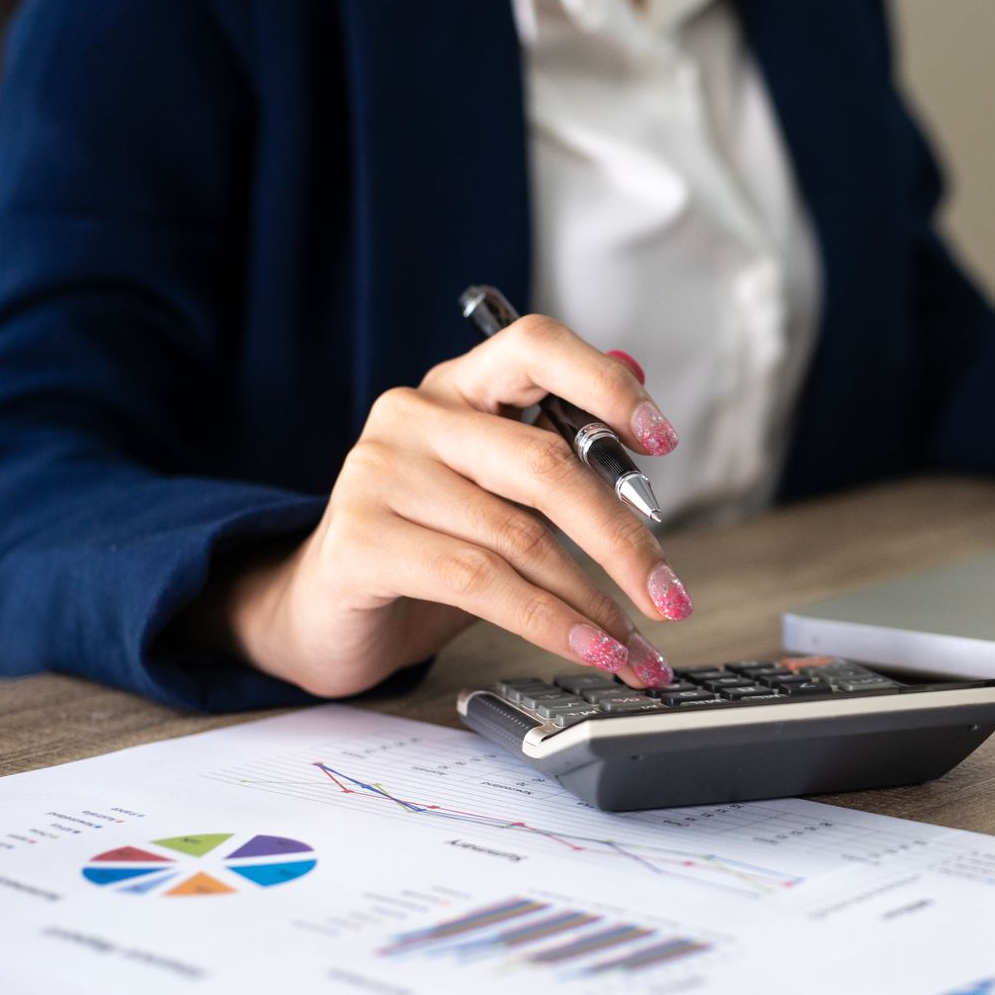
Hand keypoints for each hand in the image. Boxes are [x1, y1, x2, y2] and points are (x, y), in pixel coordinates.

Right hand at [213, 316, 687, 696]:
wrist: (324, 612)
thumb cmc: (429, 548)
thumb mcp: (503, 497)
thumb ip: (562, 459)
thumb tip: (646, 432)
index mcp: (459, 386)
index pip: (536, 346)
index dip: (606, 384)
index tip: (663, 440)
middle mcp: (414, 415)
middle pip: (546, 463)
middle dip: (623, 538)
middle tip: (670, 595)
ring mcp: (379, 473)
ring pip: (521, 537)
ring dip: (594, 602)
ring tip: (636, 646)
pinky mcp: (361, 539)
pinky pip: (482, 583)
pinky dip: (552, 624)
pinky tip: (590, 648)